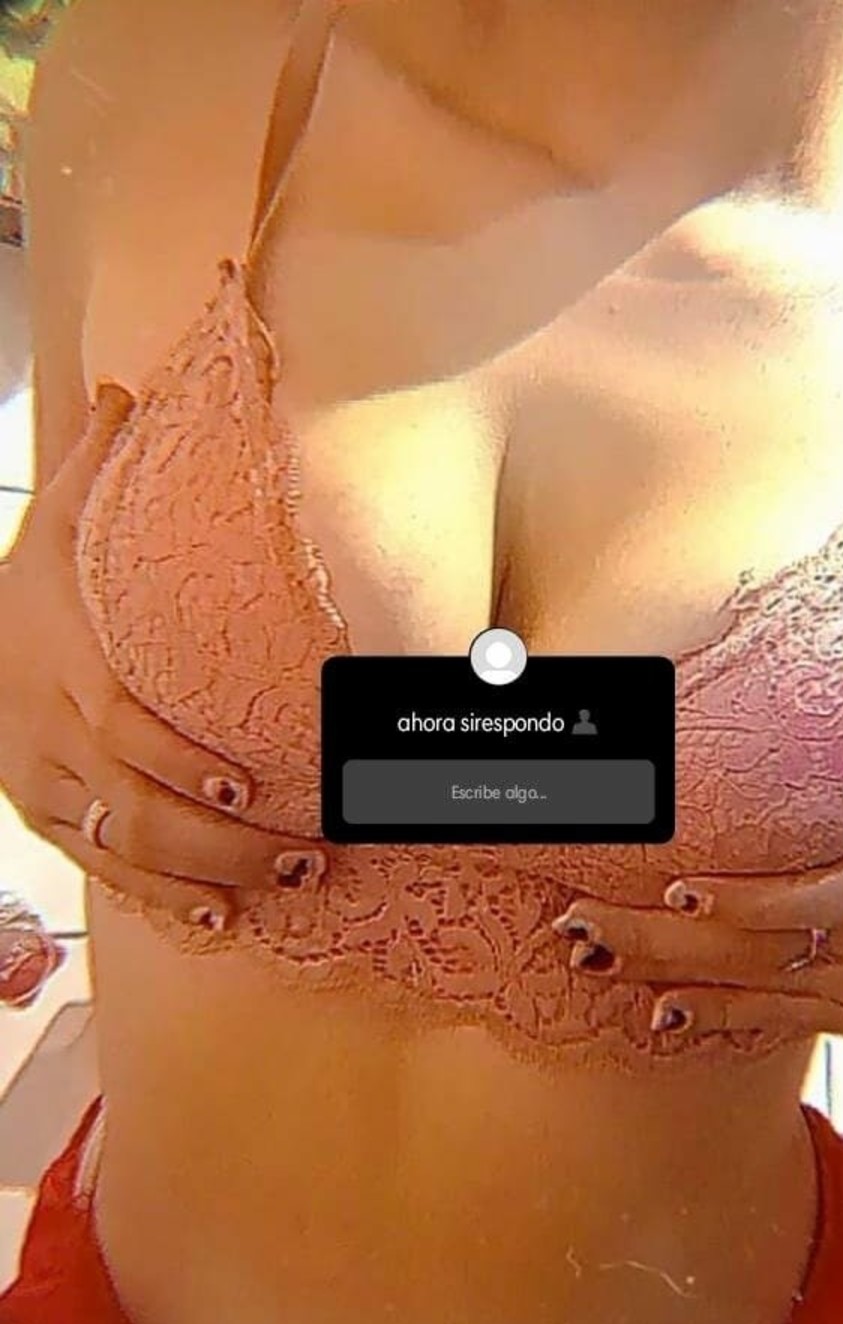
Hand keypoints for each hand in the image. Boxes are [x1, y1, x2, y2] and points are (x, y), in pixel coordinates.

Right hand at [0, 383, 327, 932]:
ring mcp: (44, 786)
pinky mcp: (44, 817)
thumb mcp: (45, 521)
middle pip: (139, 804)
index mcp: (63, 667)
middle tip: (306, 847)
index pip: (124, 727)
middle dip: (224, 835)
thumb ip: (91, 463)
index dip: (181, 761)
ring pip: (125, 849)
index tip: (248, 781)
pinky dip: (161, 894)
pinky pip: (104, 868)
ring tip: (283, 881)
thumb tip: (125, 385)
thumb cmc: (17, 588)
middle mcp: (52, 737)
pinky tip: (220, 912)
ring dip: (207, 873)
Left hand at [552, 769, 842, 1045]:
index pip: (802, 882)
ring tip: (591, 956)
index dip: (731, 892)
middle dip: (654, 932)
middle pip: (750, 940)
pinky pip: (781, 1022)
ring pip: (752, 985)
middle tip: (577, 917)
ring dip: (665, 971)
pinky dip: (719, 1014)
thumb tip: (771, 713)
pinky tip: (663, 1011)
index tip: (661, 876)